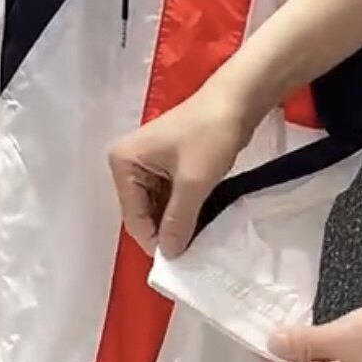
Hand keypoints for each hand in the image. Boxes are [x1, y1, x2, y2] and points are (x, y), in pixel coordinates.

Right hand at [108, 75, 252, 257]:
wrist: (237, 100)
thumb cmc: (210, 135)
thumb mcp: (194, 183)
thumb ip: (178, 220)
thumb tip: (169, 254)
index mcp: (123, 163)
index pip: (133, 217)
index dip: (155, 240)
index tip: (181, 261)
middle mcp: (127, 163)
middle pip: (142, 213)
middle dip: (165, 231)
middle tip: (193, 252)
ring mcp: (146, 163)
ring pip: (157, 206)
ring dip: (176, 221)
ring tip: (199, 237)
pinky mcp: (165, 163)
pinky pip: (168, 196)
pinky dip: (182, 209)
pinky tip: (200, 219)